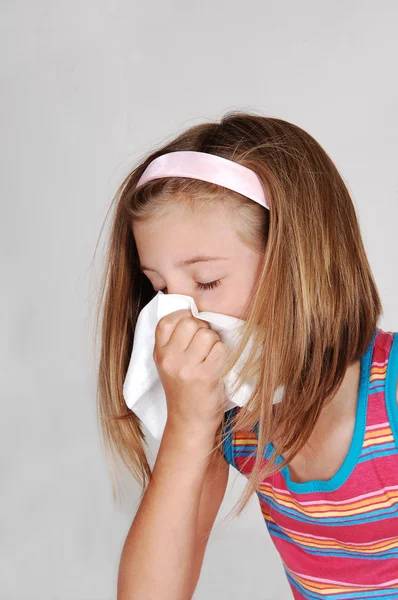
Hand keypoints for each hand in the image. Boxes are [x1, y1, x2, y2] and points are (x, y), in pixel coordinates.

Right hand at [153, 309, 227, 434]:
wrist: (189, 422)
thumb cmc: (184, 390)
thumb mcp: (169, 365)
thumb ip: (175, 341)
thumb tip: (196, 314)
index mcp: (159, 353)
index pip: (167, 321)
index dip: (183, 318)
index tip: (192, 328)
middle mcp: (169, 359)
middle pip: (191, 323)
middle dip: (202, 329)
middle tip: (204, 345)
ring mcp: (186, 368)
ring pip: (208, 334)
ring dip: (215, 342)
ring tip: (211, 357)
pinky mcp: (205, 376)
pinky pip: (220, 349)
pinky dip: (224, 354)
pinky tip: (218, 366)